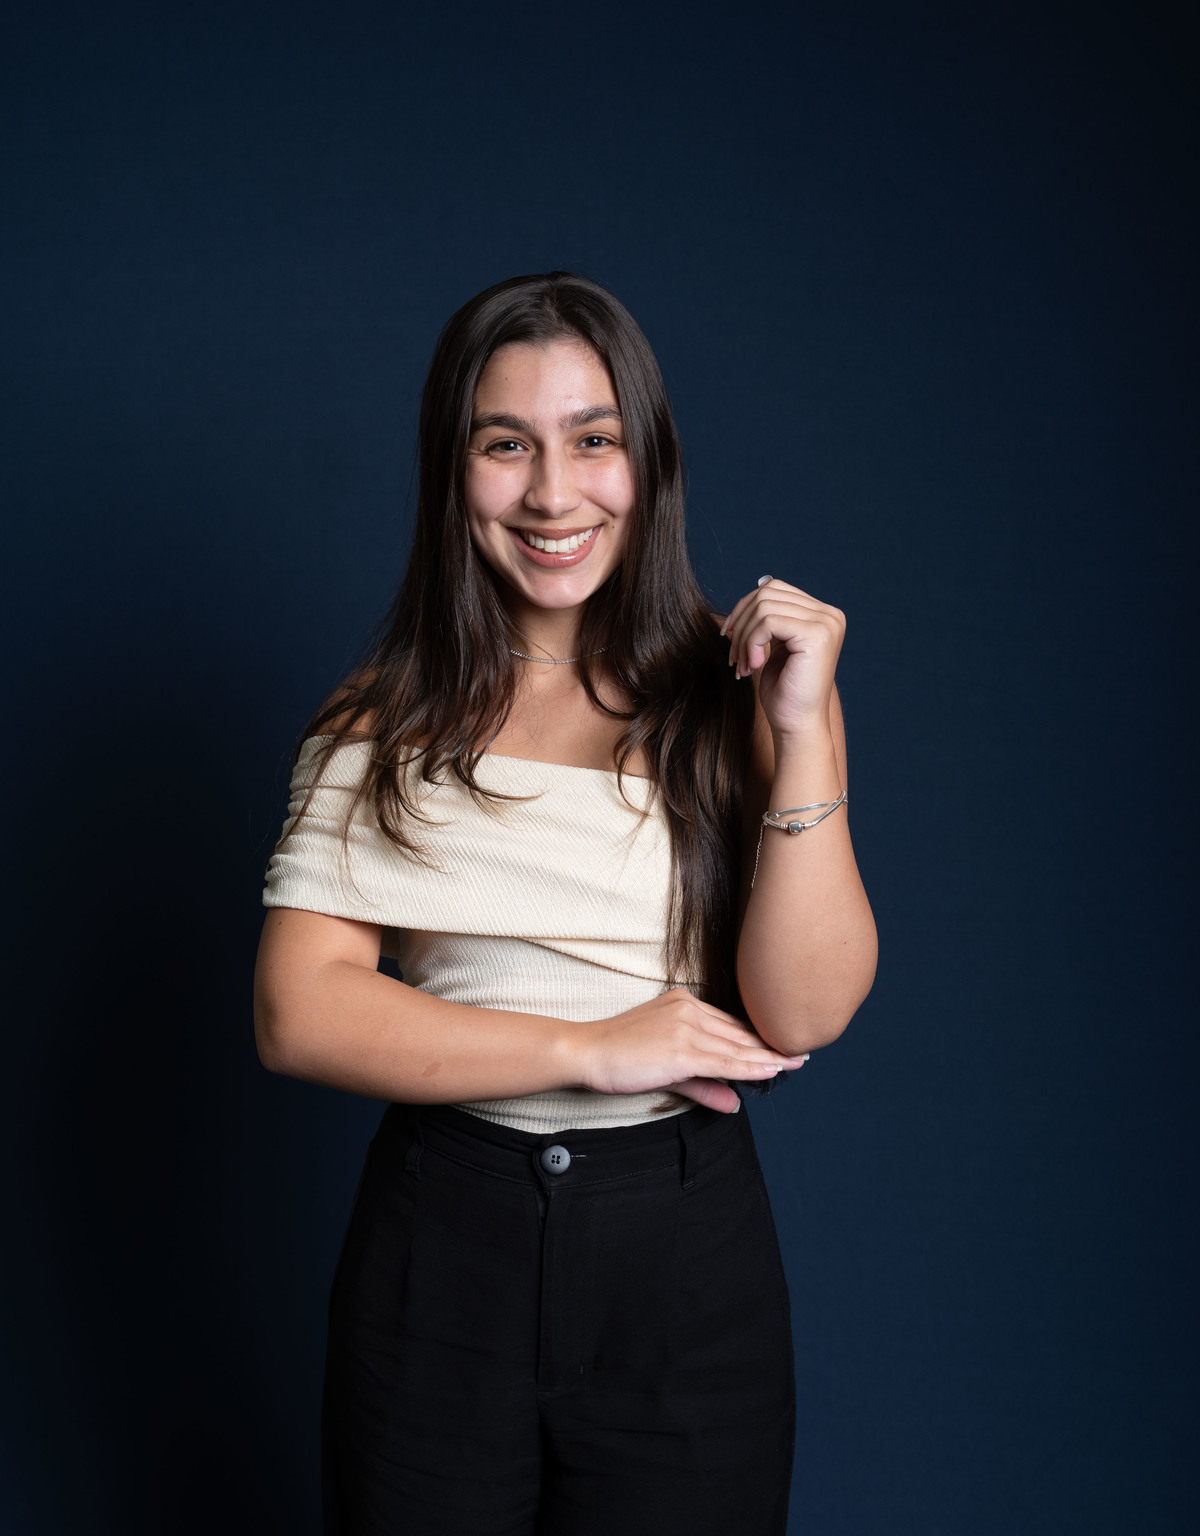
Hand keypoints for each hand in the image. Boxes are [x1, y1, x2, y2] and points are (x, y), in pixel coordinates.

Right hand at [577, 987, 807, 1113]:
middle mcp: (689, 1009)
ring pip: (737, 1047)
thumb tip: (735, 1105)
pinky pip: (725, 1062)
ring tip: (795, 1064)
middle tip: (800, 1055)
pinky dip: (751, 1067)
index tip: (781, 1047)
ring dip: (769, 1058)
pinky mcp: (681, 1049)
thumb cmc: (619, 1057)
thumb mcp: (668, 1070)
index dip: (757, 1038)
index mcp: (684, 1003)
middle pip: (739, 1033)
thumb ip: (704, 1086)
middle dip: (771, 1047)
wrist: (587, 1051)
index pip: (730, 1024)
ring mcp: (686, 1027)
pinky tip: (771, 1071)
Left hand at [721, 576, 844, 742]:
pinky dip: (751, 644)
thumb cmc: (784, 691)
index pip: (775, 589)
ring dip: (744, 638)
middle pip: (768, 592)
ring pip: (764, 607)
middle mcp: (830, 614)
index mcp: (822, 614)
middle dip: (741, 622)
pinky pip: (768, 622)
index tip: (730, 637)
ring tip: (743, 665)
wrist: (796, 725)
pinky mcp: (817, 635)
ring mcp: (826, 623)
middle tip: (734, 655)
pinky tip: (754, 667)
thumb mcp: (776, 645)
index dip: (745, 608)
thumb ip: (773, 616)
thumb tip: (761, 582)